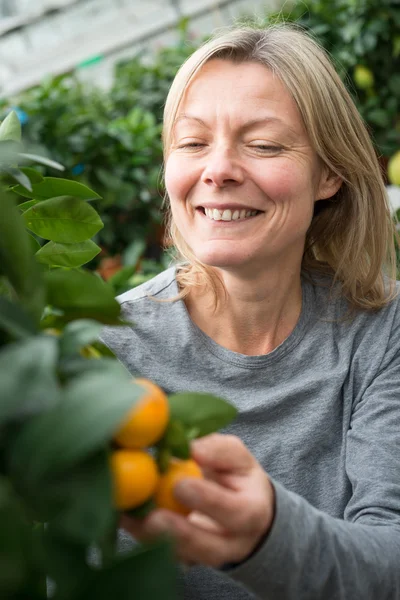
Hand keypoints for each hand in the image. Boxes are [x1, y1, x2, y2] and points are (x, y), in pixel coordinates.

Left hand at [120, 433, 274, 567]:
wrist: (243, 510)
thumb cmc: (237, 477)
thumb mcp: (237, 458)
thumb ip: (218, 450)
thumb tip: (191, 448)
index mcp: (252, 512)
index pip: (234, 511)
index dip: (207, 501)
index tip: (180, 484)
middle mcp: (232, 543)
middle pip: (208, 547)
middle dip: (178, 534)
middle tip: (151, 516)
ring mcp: (207, 556)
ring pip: (182, 556)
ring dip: (151, 537)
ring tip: (126, 516)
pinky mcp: (185, 559)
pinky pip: (163, 555)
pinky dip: (141, 536)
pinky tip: (123, 516)